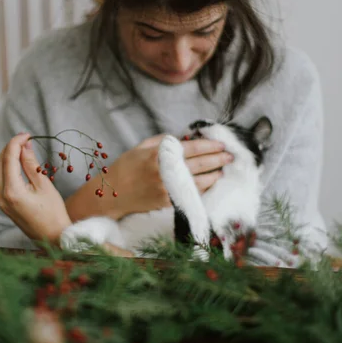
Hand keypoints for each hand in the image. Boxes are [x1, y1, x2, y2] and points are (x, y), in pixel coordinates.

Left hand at [0, 133, 71, 243]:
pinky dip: (7, 168)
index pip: (8, 159)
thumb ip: (31, 164)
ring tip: (22, 148)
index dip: (16, 143)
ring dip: (7, 157)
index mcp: (12, 191)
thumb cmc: (53, 212)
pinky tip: (18, 162)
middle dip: (10, 148)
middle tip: (25, 139)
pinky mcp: (4, 204)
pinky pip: (0, 181)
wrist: (53, 237)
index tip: (27, 135)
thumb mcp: (44, 185)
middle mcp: (1, 196)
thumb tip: (24, 146)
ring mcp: (1, 201)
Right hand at [65, 134, 232, 221]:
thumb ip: (162, 141)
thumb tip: (185, 139)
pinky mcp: (168, 203)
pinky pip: (191, 194)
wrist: (110, 195)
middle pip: (199, 164)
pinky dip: (204, 188)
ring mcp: (167, 189)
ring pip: (199, 181)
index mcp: (158, 154)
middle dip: (218, 159)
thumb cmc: (125, 168)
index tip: (221, 143)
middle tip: (231, 156)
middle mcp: (164, 172)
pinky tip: (211, 183)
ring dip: (215, 175)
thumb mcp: (140, 147)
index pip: (191, 148)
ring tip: (224, 169)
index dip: (209, 145)